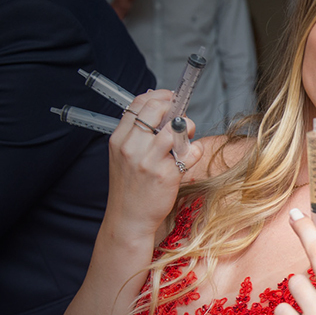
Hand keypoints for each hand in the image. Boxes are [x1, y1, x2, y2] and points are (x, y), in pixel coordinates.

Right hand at [106, 89, 199, 239]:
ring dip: (188, 128)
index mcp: (120, 139)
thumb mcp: (124, 155)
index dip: (160, 96)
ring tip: (186, 139)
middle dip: (176, 108)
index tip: (172, 99)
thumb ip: (138, 132)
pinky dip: (195, 150)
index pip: (139, 103)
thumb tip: (159, 106)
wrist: (129, 218)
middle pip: (158, 109)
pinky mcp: (167, 174)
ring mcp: (149, 160)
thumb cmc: (130, 186)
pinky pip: (191, 151)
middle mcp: (132, 147)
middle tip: (182, 120)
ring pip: (177, 127)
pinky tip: (189, 157)